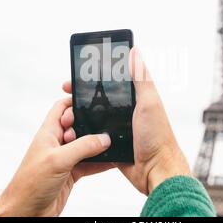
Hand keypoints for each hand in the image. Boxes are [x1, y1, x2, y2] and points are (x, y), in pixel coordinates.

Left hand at [0, 97, 113, 216]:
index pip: (62, 108)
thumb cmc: (30, 185)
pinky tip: (113, 160)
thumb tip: (104, 138)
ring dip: (99, 144)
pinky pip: (89, 164)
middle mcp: (57, 144)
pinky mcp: (71, 173)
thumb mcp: (58, 160)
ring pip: (86, 146)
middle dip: (92, 123)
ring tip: (114, 141)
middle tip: (108, 123)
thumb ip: (83, 146)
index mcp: (48, 133)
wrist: (26, 213)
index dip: (75, 102)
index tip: (93, 99)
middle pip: (78, 126)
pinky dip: (101, 162)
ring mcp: (65, 159)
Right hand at [62, 47, 190, 194]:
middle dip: (79, 97)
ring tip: (65, 117)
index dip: (92, 77)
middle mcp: (125, 112)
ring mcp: (117, 129)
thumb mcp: (149, 103)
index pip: (109, 82)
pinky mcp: (111, 145)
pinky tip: (70, 133)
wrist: (155, 171)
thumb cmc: (157, 136)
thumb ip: (141, 78)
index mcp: (134, 99)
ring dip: (77, 116)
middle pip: (96, 100)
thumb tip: (135, 51)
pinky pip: (92, 136)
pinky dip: (82, 134)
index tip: (76, 75)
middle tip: (65, 95)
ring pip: (92, 118)